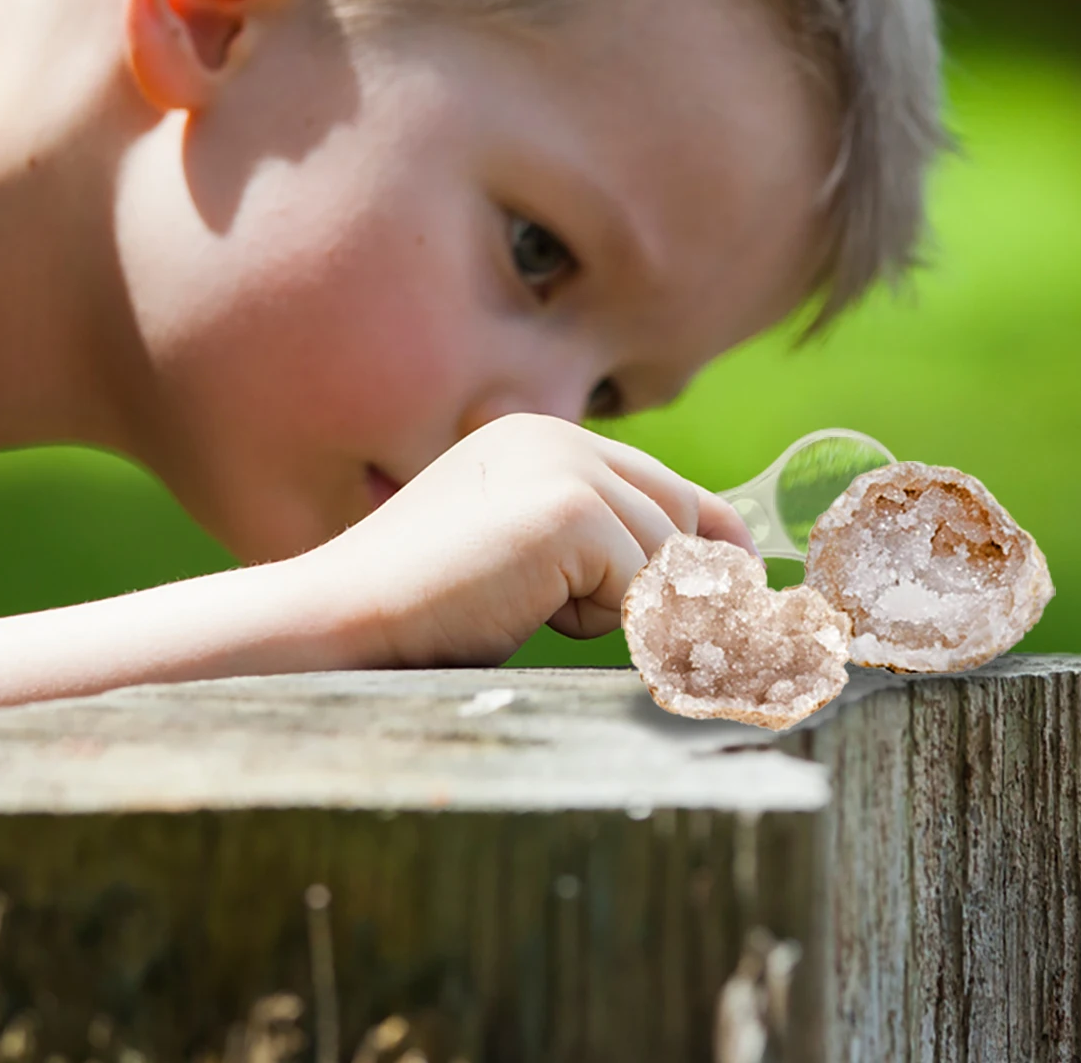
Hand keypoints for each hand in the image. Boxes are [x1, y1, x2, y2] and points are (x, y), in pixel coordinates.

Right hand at [301, 412, 757, 667]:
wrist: (345, 617)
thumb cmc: (424, 609)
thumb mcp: (526, 564)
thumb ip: (596, 554)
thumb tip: (702, 579)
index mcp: (541, 439)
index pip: (662, 485)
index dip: (708, 541)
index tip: (736, 590)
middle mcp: (560, 437)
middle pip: (681, 511)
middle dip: (689, 582)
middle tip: (691, 642)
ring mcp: (565, 465)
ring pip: (667, 555)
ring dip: (629, 609)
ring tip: (545, 613)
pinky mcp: (571, 508)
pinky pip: (647, 585)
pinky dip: (618, 621)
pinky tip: (541, 615)